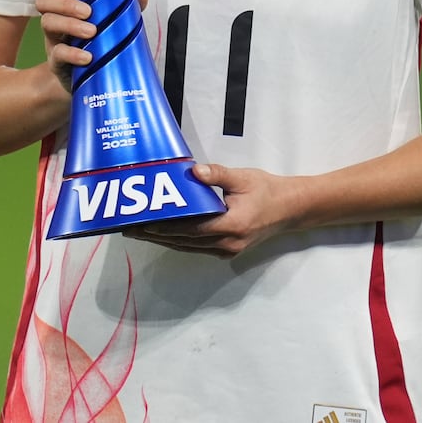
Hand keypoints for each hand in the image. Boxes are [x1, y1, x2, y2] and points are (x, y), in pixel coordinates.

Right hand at [33, 0, 148, 91]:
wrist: (93, 79)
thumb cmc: (100, 43)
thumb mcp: (115, 21)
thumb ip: (128, 4)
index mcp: (67, 5)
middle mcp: (57, 19)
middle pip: (43, 2)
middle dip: (64, 4)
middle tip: (87, 12)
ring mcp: (54, 40)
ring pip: (47, 23)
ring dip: (70, 24)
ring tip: (91, 32)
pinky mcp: (57, 62)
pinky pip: (57, 54)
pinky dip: (72, 53)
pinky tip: (87, 56)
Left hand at [122, 163, 303, 257]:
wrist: (291, 209)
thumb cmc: (267, 191)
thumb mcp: (243, 178)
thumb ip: (217, 175)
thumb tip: (193, 172)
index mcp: (231, 225)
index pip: (190, 229)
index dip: (164, 227)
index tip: (142, 223)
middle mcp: (226, 243)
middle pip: (184, 241)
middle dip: (155, 235)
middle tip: (130, 228)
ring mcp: (227, 251)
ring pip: (188, 247)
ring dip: (163, 240)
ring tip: (140, 232)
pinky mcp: (227, 251)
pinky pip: (197, 247)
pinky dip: (178, 241)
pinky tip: (164, 234)